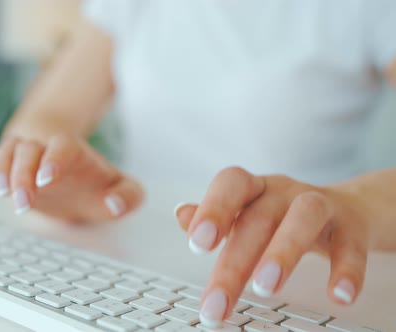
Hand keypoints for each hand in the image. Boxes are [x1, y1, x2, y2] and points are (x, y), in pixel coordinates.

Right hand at [0, 134, 143, 221]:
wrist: (73, 180)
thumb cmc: (97, 186)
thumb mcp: (123, 190)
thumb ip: (129, 196)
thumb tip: (114, 204)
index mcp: (75, 152)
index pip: (62, 146)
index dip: (54, 159)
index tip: (47, 179)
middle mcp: (47, 149)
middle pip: (29, 149)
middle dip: (23, 174)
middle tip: (23, 202)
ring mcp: (26, 156)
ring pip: (9, 151)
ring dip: (5, 172)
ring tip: (4, 194)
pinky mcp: (10, 167)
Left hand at [175, 167, 368, 326]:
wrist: (347, 209)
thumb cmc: (282, 215)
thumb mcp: (247, 211)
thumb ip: (216, 216)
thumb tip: (181, 214)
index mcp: (254, 188)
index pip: (231, 184)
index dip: (213, 209)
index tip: (197, 244)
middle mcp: (284, 191)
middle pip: (258, 218)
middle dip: (235, 261)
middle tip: (218, 301)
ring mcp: (321, 204)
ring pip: (304, 218)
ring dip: (283, 252)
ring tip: (265, 288)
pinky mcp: (352, 226)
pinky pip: (351, 245)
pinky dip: (346, 270)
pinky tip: (338, 296)